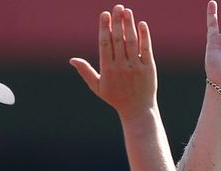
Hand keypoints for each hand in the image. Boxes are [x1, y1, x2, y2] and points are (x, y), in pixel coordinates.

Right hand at [70, 4, 156, 119]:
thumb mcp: (97, 87)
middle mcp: (121, 66)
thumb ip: (86, 72)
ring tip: (127, 11)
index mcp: (108, 69)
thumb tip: (72, 60)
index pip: (105, 43)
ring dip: (129, 24)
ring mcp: (136, 66)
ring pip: (131, 41)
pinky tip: (142, 24)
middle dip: (117, 21)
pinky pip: (146, 49)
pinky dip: (144, 36)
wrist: (137, 110)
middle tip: (117, 6)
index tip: (104, 14)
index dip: (104, 27)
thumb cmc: (116, 98)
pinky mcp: (148, 68)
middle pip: (118, 39)